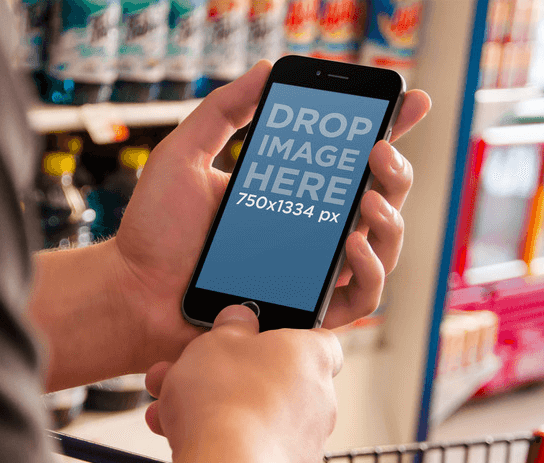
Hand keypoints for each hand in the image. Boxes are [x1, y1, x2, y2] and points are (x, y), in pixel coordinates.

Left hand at [114, 61, 430, 367]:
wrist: (134, 291)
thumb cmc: (155, 231)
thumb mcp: (184, 154)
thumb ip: (224, 110)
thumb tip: (267, 69)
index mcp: (291, 194)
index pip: (351, 162)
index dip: (388, 131)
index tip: (409, 101)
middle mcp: (310, 233)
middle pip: (379, 201)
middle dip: (394, 172)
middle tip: (377, 151)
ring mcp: (313, 273)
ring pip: (382, 248)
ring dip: (390, 220)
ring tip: (367, 199)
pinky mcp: (310, 311)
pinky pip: (364, 298)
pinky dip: (370, 272)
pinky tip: (352, 245)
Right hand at [142, 304, 341, 462]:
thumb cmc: (225, 401)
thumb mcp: (216, 342)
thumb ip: (230, 328)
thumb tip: (240, 320)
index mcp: (312, 357)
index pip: (317, 339)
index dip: (285, 336)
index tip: (254, 338)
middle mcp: (320, 402)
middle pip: (274, 381)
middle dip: (228, 378)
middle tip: (189, 375)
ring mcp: (306, 446)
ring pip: (255, 420)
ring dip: (214, 414)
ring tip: (168, 412)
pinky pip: (252, 455)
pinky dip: (223, 450)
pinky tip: (182, 446)